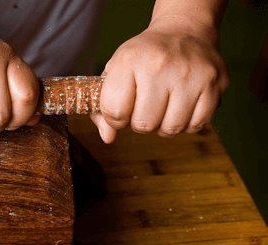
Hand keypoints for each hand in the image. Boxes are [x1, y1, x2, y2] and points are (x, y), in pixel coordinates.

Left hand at [91, 17, 228, 142]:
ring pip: (171, 129)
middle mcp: (161, 65)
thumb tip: (108, 138)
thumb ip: (103, 108)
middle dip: (141, 123)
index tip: (122, 109)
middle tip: (145, 107)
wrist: (184, 32)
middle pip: (144, 124)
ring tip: (164, 107)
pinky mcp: (215, 83)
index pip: (115, 112)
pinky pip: (196, 125)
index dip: (116, 119)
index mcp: (130, 61)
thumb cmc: (144, 58)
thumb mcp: (115, 72)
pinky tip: (182, 107)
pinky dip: (187, 123)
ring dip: (164, 125)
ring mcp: (191, 74)